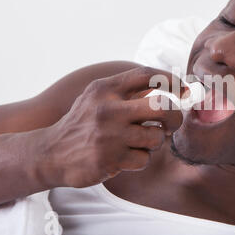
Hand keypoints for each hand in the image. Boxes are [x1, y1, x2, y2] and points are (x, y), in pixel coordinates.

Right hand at [38, 66, 182, 187]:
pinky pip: (144, 159)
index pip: (147, 75)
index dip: (172, 80)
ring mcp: (109, 135)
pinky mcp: (110, 159)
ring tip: (139, 142)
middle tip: (172, 123)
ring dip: (154, 142)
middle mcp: (108, 109)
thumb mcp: (98, 97)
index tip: (184, 90)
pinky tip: (125, 156)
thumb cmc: (83, 122)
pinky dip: (140, 159)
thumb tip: (168, 88)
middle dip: (175, 117)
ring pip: (156, 137)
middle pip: (163, 107)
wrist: (51, 153)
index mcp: (106, 89)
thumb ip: (127, 91)